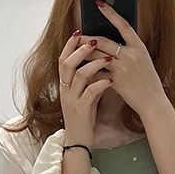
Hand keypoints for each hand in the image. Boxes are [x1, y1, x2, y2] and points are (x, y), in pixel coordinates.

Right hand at [58, 31, 114, 145]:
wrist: (79, 141)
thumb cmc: (83, 118)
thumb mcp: (83, 96)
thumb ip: (88, 81)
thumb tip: (99, 65)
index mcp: (65, 85)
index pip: (63, 60)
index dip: (69, 45)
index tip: (79, 32)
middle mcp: (66, 90)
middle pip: (67, 63)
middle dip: (81, 50)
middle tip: (94, 40)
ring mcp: (72, 99)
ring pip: (79, 75)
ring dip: (94, 64)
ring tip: (108, 58)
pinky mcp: (81, 109)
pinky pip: (90, 92)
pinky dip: (101, 84)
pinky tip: (111, 81)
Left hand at [79, 0, 167, 118]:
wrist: (153, 102)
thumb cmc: (148, 82)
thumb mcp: (144, 61)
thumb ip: (130, 50)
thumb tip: (112, 43)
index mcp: (139, 47)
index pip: (123, 25)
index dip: (110, 13)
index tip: (98, 3)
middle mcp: (131, 54)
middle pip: (103, 41)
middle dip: (87, 38)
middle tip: (76, 35)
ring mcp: (123, 68)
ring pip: (97, 56)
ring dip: (84, 54)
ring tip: (74, 52)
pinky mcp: (116, 81)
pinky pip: (97, 73)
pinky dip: (88, 72)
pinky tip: (80, 71)